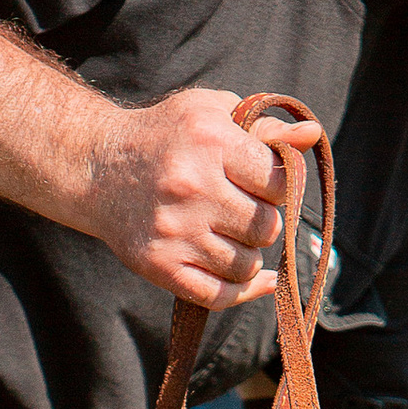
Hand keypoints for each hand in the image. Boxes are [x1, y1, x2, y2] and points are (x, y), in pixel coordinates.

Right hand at [86, 95, 315, 308]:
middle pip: (267, 227)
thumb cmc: (165, 135)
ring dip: (248, 253)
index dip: (280, 186)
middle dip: (262, 221)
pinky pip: (220, 295)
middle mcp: (191, 187)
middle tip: (242, 210)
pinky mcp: (159, 265)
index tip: (262, 183)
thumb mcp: (212, 113)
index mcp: (210, 143)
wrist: (96, 166)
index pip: (280, 181)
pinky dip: (243, 290)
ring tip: (229, 234)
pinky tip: (252, 278)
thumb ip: (264, 127)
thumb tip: (311, 137)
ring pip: (247, 265)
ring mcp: (174, 231)